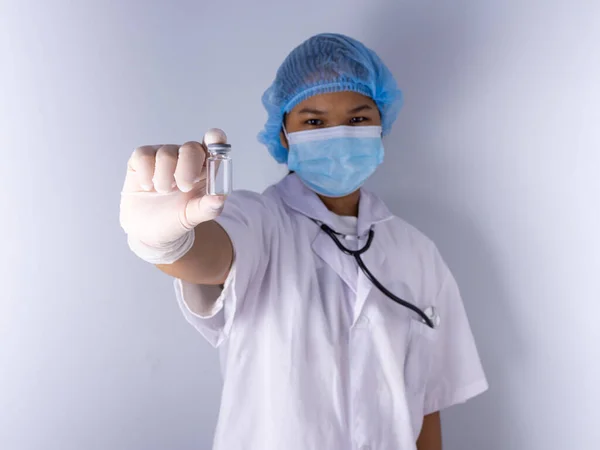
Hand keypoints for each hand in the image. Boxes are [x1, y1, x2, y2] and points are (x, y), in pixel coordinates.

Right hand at [120, 129, 226, 247]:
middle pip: (191, 147)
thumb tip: (219, 198)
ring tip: (163, 192)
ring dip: (164, 177)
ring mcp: (163, 156)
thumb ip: (208, 208)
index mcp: (204, 168)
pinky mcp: (142, 159)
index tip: (212, 142)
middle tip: (183, 188)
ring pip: (166, 153)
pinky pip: (144, 155)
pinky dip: (146, 173)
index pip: (214, 143)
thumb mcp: (194, 217)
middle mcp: (185, 158)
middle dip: (187, 168)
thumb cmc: (176, 219)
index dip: (215, 139)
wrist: (149, 231)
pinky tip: (148, 186)